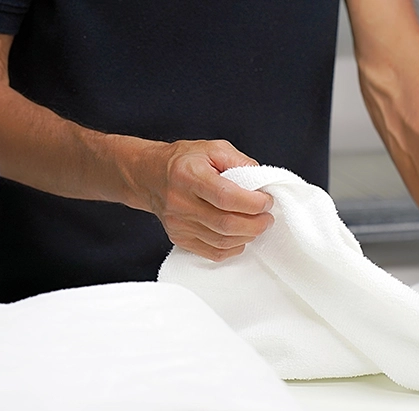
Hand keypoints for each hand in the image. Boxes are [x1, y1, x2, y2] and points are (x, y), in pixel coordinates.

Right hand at [116, 137, 273, 260]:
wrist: (150, 176)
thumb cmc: (184, 161)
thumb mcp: (213, 148)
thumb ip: (240, 162)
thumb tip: (261, 182)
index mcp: (189, 175)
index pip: (226, 197)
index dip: (253, 203)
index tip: (267, 201)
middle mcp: (180, 202)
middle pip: (225, 223)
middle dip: (255, 223)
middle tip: (267, 217)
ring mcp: (178, 224)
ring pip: (221, 241)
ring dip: (247, 236)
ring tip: (257, 225)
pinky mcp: (179, 238)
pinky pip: (212, 252)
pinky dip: (233, 247)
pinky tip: (240, 236)